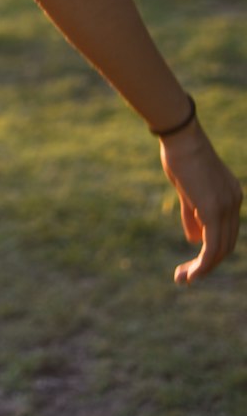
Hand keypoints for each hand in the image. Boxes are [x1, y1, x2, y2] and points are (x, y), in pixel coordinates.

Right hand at [159, 120, 242, 283]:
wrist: (180, 136)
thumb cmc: (180, 156)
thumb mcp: (187, 189)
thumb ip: (192, 214)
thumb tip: (194, 240)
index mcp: (231, 196)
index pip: (226, 233)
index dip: (210, 252)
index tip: (192, 263)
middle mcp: (234, 203)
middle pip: (225, 245)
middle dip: (206, 265)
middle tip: (184, 277)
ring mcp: (226, 207)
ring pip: (219, 250)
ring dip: (202, 269)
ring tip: (183, 279)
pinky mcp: (213, 210)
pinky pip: (211, 245)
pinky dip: (202, 264)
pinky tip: (191, 274)